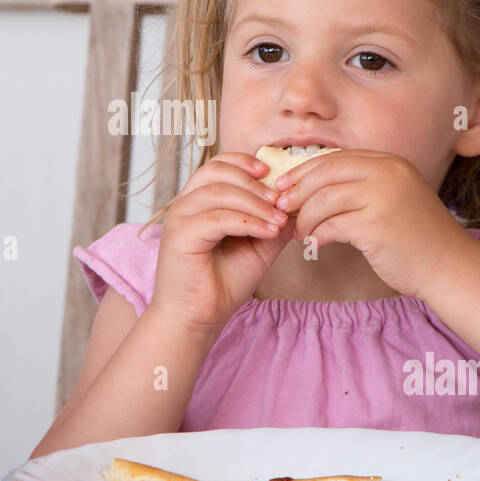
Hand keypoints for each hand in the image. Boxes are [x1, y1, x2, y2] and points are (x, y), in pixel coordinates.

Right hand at [153, 152, 295, 336]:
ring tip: (279, 220)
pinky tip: (268, 231)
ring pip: (220, 192)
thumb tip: (299, 206)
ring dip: (256, 203)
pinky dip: (247, 221)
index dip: (245, 162)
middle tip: (282, 201)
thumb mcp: (257, 246)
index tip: (272, 173)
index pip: (219, 164)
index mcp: (199, 200)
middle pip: (218, 171)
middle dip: (255, 184)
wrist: (199, 318)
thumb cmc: (222, 283)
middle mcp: (185, 203)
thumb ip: (273, 223)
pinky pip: (218, 217)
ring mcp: (179, 217)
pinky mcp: (179, 235)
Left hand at [270, 150, 466, 301]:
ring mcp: (382, 198)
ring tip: (300, 233)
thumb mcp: (392, 196)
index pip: (335, 158)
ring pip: (323, 200)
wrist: (447, 266)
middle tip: (281, 208)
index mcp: (389, 162)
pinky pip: (331, 226)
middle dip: (297, 191)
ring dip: (304, 218)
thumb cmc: (415, 236)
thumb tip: (310, 187)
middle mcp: (387, 173)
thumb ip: (361, 186)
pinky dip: (317, 236)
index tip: (284, 186)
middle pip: (324, 173)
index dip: (304, 171)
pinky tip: (314, 245)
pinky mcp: (376, 226)